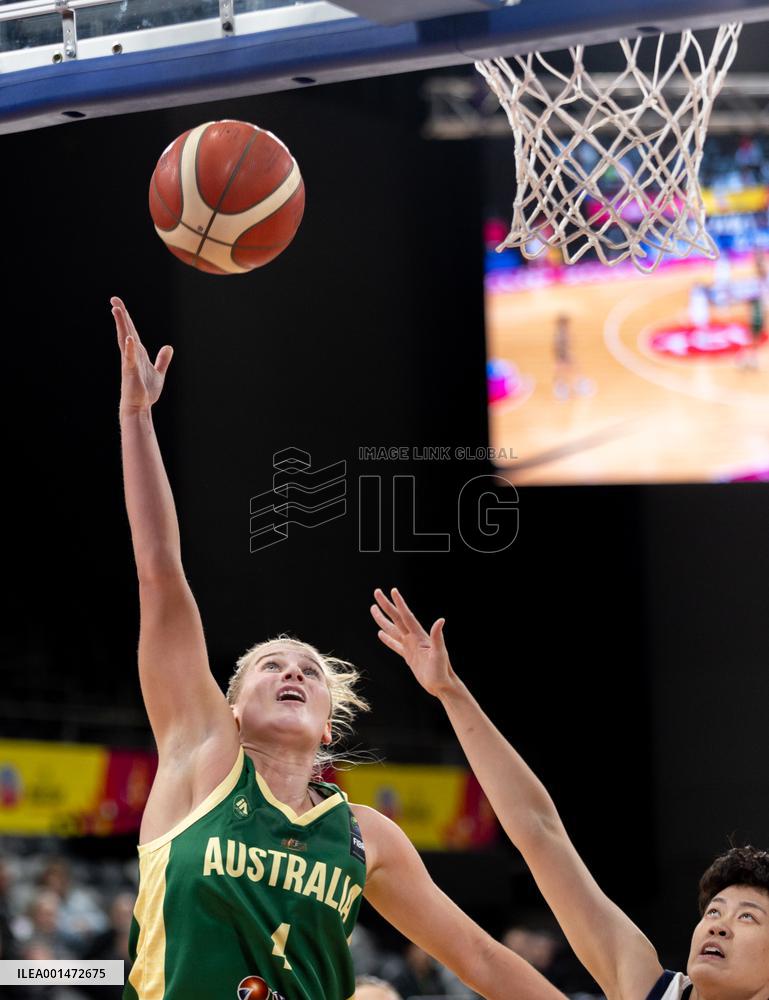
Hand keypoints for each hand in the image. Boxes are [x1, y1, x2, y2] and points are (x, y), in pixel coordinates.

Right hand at [112, 296, 172, 412]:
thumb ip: (162, 360)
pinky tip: (129, 339)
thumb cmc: (145, 391)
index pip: (132, 331)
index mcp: (138, 353)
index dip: (126, 318)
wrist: (140, 407)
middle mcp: (131, 355)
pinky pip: (130, 358)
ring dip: (122, 326)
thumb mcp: (158, 373)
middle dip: (121, 315)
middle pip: (126, 331)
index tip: (119, 305)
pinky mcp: (130, 372)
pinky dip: (129, 348)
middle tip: (114, 299)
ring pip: (125, 340)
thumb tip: (168, 346)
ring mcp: (130, 362)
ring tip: (117, 310)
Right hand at [370, 588, 456, 696]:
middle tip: (377, 592)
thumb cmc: (442, 670)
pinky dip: (387, 639)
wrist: (442, 685)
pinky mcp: (408, 656)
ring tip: (373, 609)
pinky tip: (380, 633)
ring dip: (383, 619)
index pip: (406, 616)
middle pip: (396, 618)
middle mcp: (414, 638)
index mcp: (419, 635)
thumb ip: (437, 637)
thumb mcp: (439, 654)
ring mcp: (410, 646)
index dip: (399, 603)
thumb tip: (440, 620)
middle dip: (386, 605)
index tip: (393, 590)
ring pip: (393, 629)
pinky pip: (395, 645)